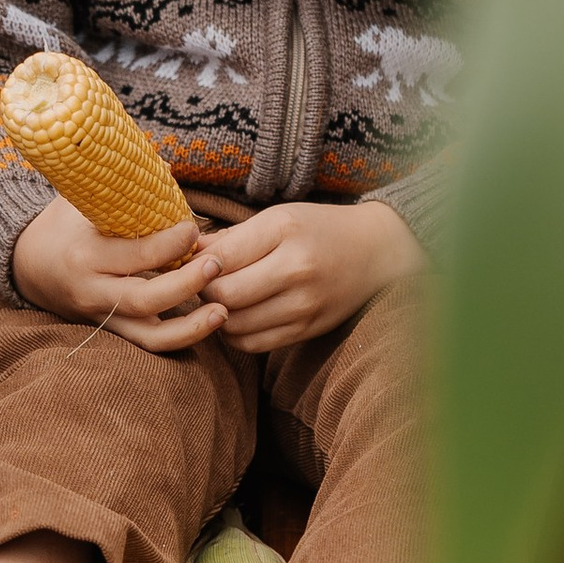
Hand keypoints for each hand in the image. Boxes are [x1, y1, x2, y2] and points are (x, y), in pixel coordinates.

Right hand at [8, 196, 220, 349]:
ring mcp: (102, 318)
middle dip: (187, 284)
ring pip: (150, 337)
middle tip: (217, 264)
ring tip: (223, 311)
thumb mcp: (82, 201)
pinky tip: (209, 322)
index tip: (194, 229)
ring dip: (192, 328)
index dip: (170, 245)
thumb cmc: (63, 225)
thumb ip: (123, 189)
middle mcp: (92, 293)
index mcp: (84, 256)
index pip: (134, 255)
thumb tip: (170, 168)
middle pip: (145, 300)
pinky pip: (149, 344)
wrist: (27, 265)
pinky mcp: (112, 332)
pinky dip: (182, 337)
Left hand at [198, 197, 419, 353]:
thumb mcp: (278, 218)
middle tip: (200, 283)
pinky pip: (254, 344)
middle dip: (202, 292)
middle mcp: (296, 270)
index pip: (218, 259)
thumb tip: (186, 254)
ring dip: (215, 316)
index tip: (191, 262)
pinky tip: (236, 318)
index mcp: (284, 231)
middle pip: (223, 296)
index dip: (195, 265)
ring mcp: (303, 306)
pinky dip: (235, 335)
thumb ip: (231, 238)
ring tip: (218, 299)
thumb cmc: (320, 230)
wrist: (377, 253)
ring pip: (234, 325)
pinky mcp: (307, 331)